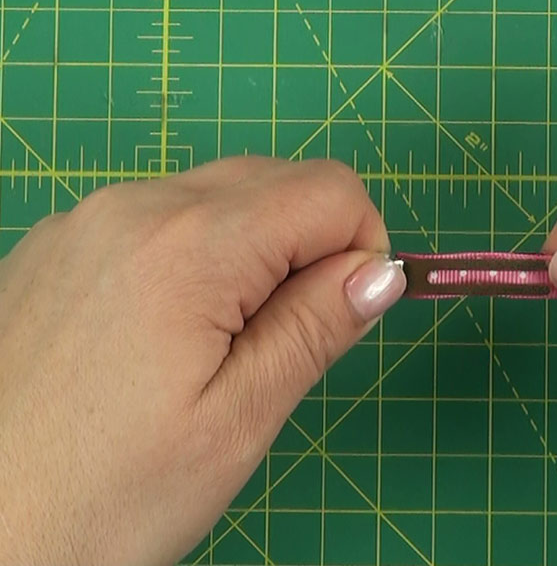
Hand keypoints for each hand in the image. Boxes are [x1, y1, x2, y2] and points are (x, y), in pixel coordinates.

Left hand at [0, 158, 404, 564]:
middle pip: (276, 180)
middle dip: (311, 246)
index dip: (361, 249)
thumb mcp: (238, 421)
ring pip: (217, 197)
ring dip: (252, 253)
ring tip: (221, 348)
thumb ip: (318, 328)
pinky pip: (158, 221)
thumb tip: (382, 273)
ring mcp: (82, 222)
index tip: (340, 318)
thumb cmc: (101, 495)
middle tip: (285, 341)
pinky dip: (193, 259)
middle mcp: (131, 206)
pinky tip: (163, 338)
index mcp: (188, 245)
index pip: (330, 191)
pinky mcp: (53, 248)